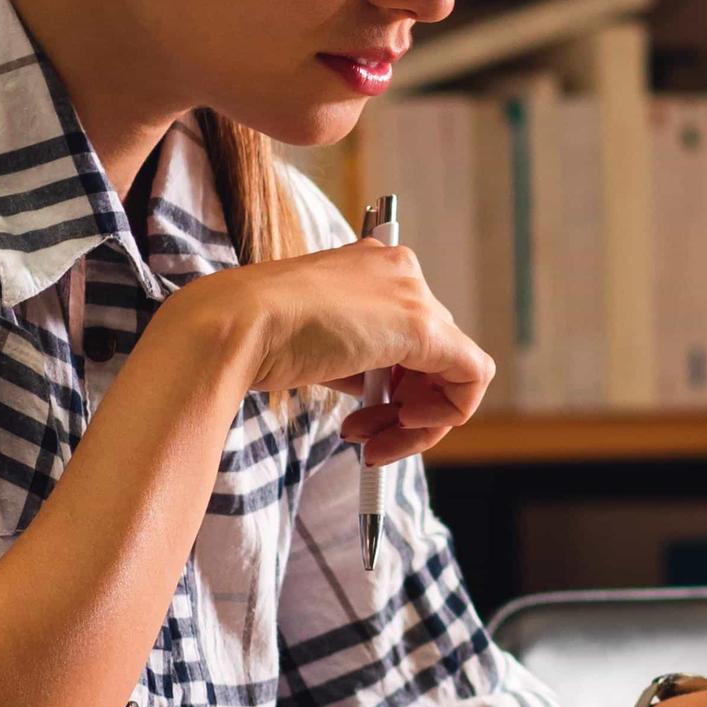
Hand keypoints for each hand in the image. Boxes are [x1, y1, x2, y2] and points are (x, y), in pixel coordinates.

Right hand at [171, 241, 493, 462]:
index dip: (393, 383)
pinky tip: (403, 430)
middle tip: (365, 437)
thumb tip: (382, 390)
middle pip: (432, 355)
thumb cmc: (258, 338)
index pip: (405, 332)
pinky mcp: (426, 326)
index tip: (362, 413)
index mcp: (370, 265)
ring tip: (370, 442)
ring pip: (451, 371)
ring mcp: (414, 295)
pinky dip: (445, 416)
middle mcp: (400, 270)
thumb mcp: (315, 343)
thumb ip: (356, 357)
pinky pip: (470, 378)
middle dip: (403, 407)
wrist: (237, 328)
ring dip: (415, 422)